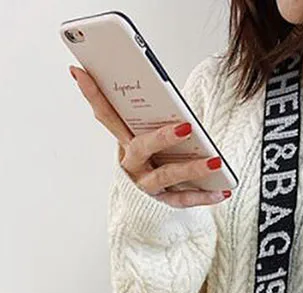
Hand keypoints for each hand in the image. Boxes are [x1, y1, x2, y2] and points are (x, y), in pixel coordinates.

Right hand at [69, 65, 230, 208]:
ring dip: (193, 168)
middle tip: (186, 127)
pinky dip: (204, 196)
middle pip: (140, 148)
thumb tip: (174, 103)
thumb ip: (153, 122)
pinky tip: (222, 189)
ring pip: (167, 176)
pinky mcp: (163, 203)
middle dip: (161, 137)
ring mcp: (146, 185)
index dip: (92, 94)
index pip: (105, 115)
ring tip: (216, 161)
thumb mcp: (148, 142)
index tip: (79, 71)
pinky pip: (184, 199)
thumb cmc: (154, 164)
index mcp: (124, 143)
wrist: (149, 211)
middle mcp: (131, 164)